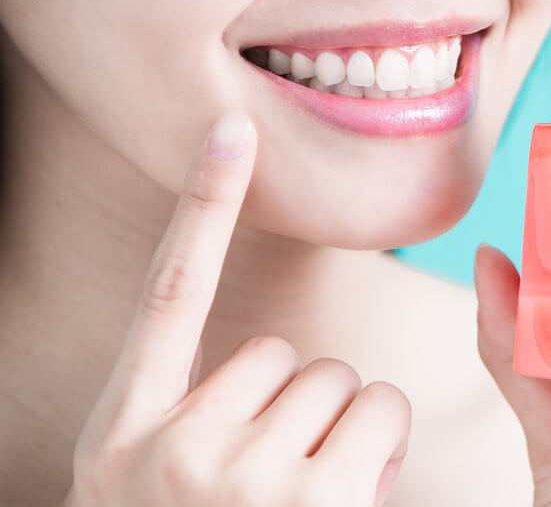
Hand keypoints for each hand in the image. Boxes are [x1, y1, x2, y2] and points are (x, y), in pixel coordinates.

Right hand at [66, 112, 409, 506]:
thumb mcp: (149, 483)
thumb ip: (196, 414)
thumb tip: (290, 369)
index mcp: (124, 427)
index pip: (168, 291)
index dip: (202, 204)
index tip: (229, 129)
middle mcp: (172, 444)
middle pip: (288, 354)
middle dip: (304, 404)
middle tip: (281, 474)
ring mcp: (239, 477)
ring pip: (339, 380)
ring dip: (343, 427)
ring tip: (308, 494)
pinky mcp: (309, 501)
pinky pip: (378, 415)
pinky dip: (378, 445)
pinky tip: (345, 497)